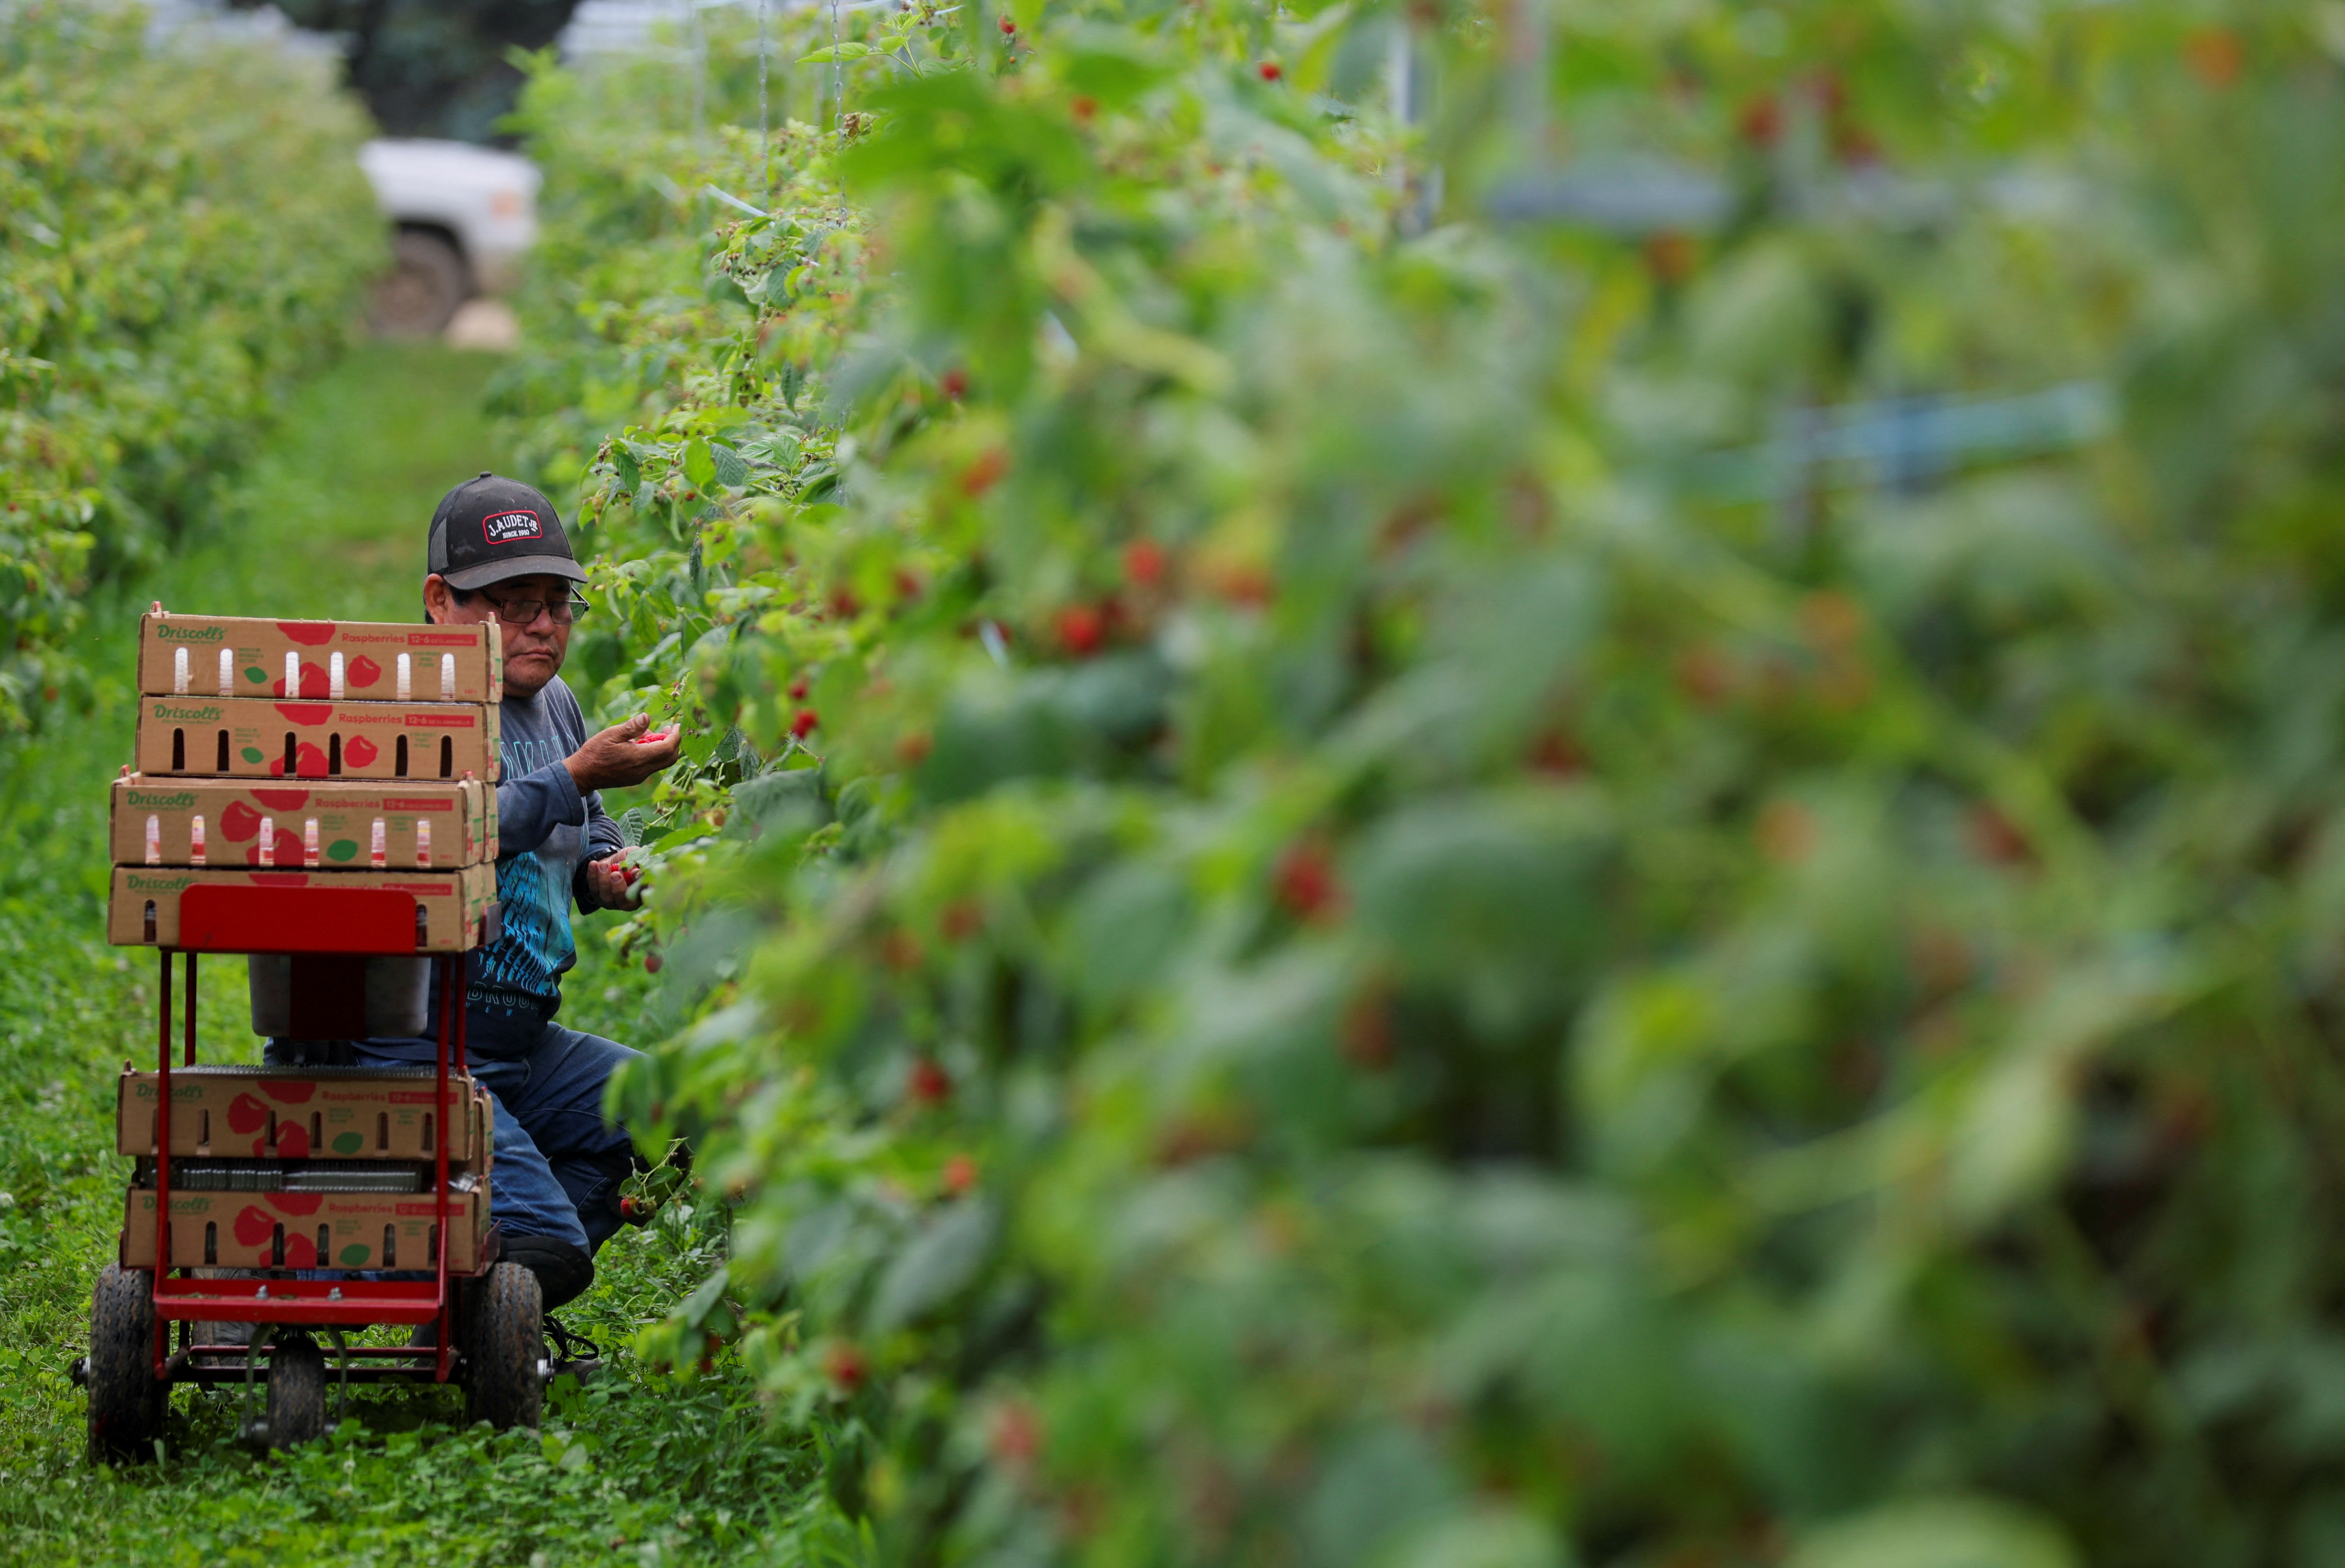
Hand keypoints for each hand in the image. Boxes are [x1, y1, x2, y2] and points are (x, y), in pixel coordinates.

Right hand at [566, 713, 683, 794]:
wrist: (582, 775)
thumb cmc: (594, 752)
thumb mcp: (611, 734)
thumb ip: (632, 727)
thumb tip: (648, 717)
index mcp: (638, 758)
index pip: (668, 748)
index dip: (675, 736)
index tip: (676, 725)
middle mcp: (643, 770)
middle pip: (670, 758)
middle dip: (673, 742)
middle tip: (669, 728)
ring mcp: (640, 776)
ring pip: (662, 763)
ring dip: (662, 748)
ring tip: (651, 734)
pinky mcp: (635, 778)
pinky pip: (652, 766)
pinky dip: (653, 754)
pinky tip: (642, 744)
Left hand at [584, 853, 643, 910]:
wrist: (612, 862)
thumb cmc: (627, 859)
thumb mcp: (634, 854)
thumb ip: (638, 858)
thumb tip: (638, 869)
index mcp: (642, 893)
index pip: (644, 892)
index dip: (640, 884)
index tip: (635, 871)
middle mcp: (629, 902)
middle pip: (624, 902)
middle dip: (618, 888)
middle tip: (615, 875)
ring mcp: (612, 902)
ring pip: (607, 897)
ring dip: (604, 880)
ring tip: (604, 865)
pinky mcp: (598, 898)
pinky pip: (594, 890)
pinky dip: (593, 876)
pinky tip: (594, 864)